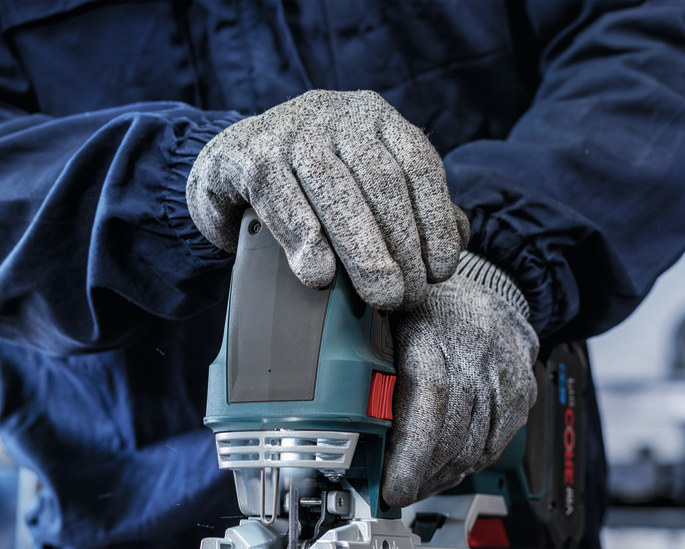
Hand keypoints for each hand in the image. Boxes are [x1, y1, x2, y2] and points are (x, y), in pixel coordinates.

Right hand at [186, 90, 469, 310]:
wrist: (226, 164)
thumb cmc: (305, 184)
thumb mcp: (358, 182)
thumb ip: (407, 206)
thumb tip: (459, 240)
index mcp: (374, 117)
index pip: (418, 165)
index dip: (435, 221)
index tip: (440, 272)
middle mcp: (336, 114)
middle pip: (381, 183)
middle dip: (400, 246)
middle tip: (405, 297)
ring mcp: (292, 131)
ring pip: (337, 192)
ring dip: (362, 250)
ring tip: (378, 295)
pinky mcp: (251, 155)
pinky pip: (284, 200)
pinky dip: (304, 240)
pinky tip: (319, 276)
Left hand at [381, 252, 538, 507]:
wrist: (483, 278)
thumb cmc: (417, 303)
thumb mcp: (376, 324)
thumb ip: (362, 371)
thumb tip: (336, 427)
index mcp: (430, 336)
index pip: (428, 410)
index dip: (411, 460)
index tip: (390, 490)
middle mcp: (474, 354)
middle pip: (452, 438)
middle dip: (421, 477)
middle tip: (396, 492)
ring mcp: (504, 372)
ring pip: (476, 447)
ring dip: (444, 475)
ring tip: (418, 484)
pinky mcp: (523, 387)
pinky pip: (499, 440)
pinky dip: (471, 460)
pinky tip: (448, 467)